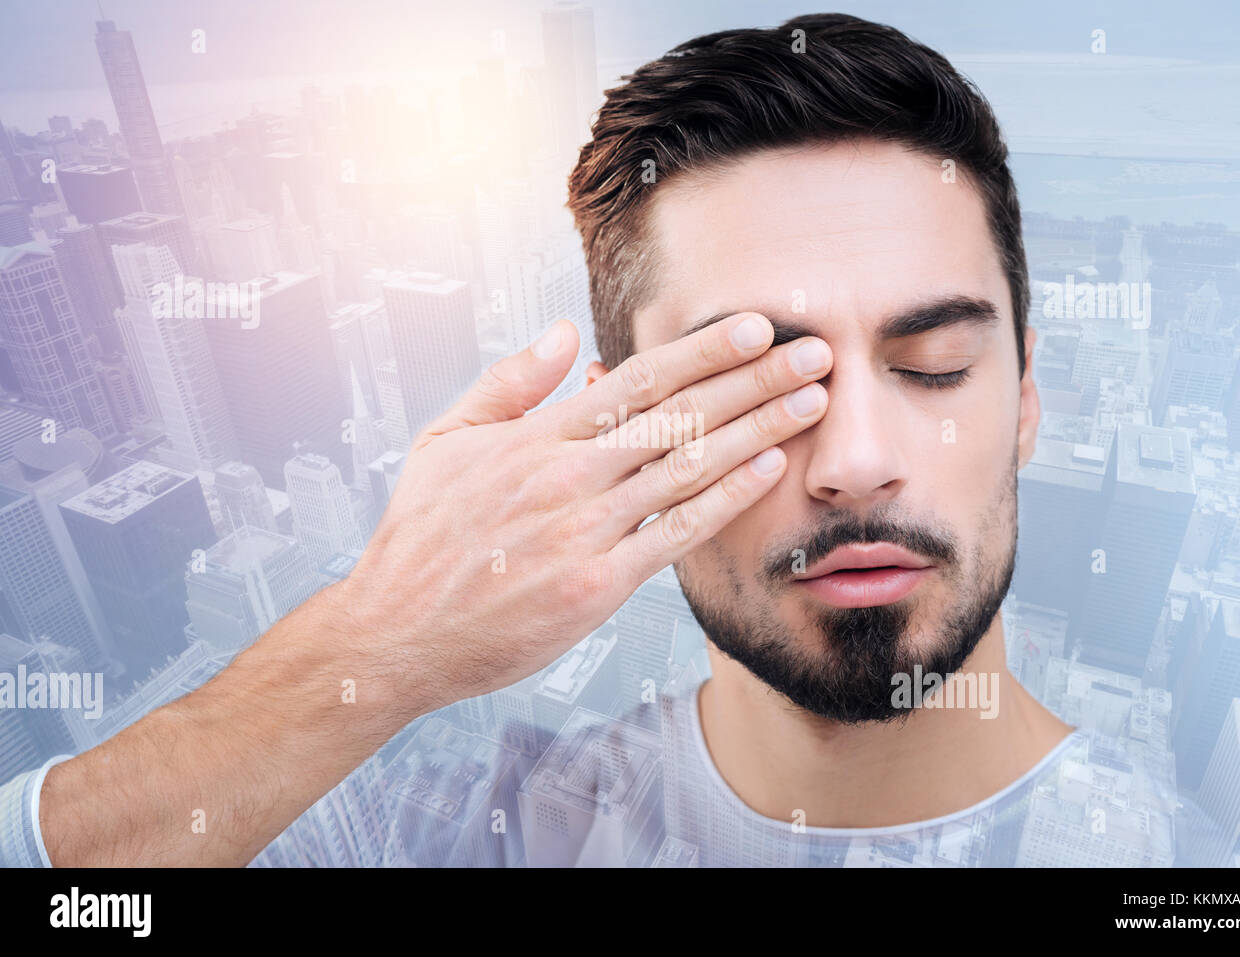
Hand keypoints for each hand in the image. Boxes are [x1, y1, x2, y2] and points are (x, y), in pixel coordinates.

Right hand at [334, 312, 832, 712]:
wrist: (395, 633)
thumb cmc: (421, 537)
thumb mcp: (444, 441)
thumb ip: (507, 383)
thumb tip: (564, 335)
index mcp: (534, 437)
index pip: (636, 379)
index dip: (702, 350)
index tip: (754, 327)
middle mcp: (567, 475)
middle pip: (680, 415)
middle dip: (754, 379)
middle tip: (814, 353)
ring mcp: (585, 531)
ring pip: (689, 468)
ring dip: (759, 430)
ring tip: (811, 402)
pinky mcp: (598, 586)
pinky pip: (677, 534)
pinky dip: (727, 499)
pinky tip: (769, 470)